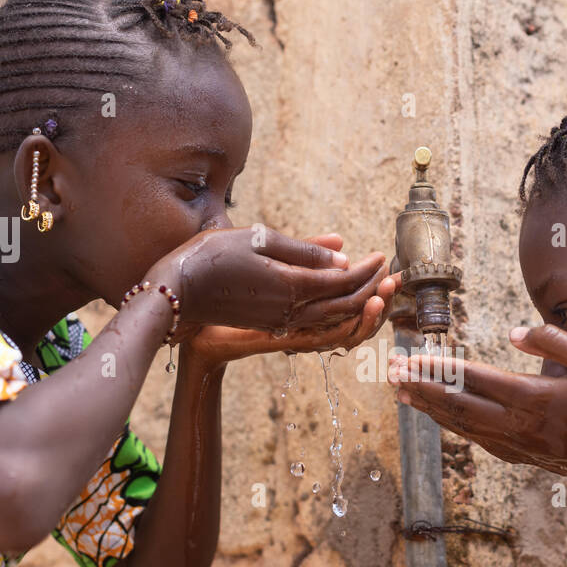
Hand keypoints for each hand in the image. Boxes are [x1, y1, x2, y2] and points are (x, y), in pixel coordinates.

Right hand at [143, 226, 386, 339]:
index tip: (381, 255)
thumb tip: (342, 253)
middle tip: (390, 274)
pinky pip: (316, 326)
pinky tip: (341, 302)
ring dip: (359, 305)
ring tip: (377, 289)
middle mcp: (292, 312)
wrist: (175, 293)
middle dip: (372, 289)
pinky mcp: (272, 327)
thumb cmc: (210, 257)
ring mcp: (282, 324)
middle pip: (346, 305)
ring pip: (334, 320)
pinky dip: (336, 315)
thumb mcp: (258, 239)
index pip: (343, 280)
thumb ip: (303, 249)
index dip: (367, 268)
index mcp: (291, 287)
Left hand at [389, 324, 566, 481]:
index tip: (410, 357)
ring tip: (403, 394)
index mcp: (532, 398)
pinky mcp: (521, 455)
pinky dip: (451, 425)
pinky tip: (441, 418)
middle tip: (390, 373)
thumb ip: (555, 341)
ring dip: (429, 408)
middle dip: (420, 388)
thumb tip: (515, 332)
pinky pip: (476, 438)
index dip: (437, 367)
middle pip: (456, 405)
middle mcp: (516, 425)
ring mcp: (517, 444)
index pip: (472, 379)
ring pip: (461, 425)